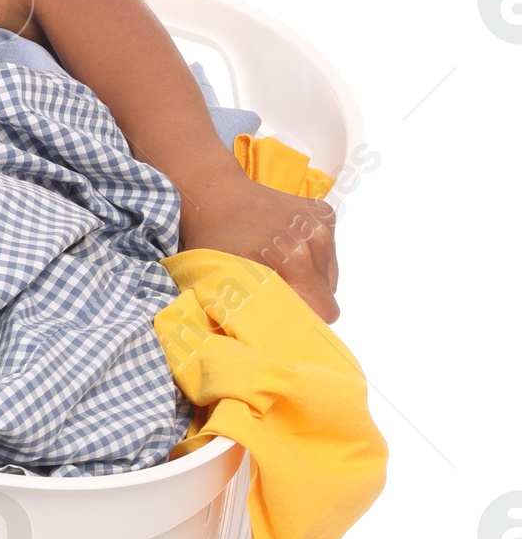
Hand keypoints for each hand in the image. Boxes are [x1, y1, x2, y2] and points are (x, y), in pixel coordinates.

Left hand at [176, 171, 339, 322]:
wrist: (213, 193)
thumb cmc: (210, 242)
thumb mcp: (223, 284)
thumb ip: (250, 314)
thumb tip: (263, 345)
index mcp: (294, 262)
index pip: (324, 312)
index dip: (303, 320)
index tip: (283, 319)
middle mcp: (315, 241)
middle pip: (327, 295)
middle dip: (305, 300)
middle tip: (274, 293)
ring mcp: (322, 224)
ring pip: (328, 275)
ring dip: (309, 279)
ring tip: (278, 268)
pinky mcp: (324, 213)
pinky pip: (327, 252)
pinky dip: (310, 257)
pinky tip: (285, 248)